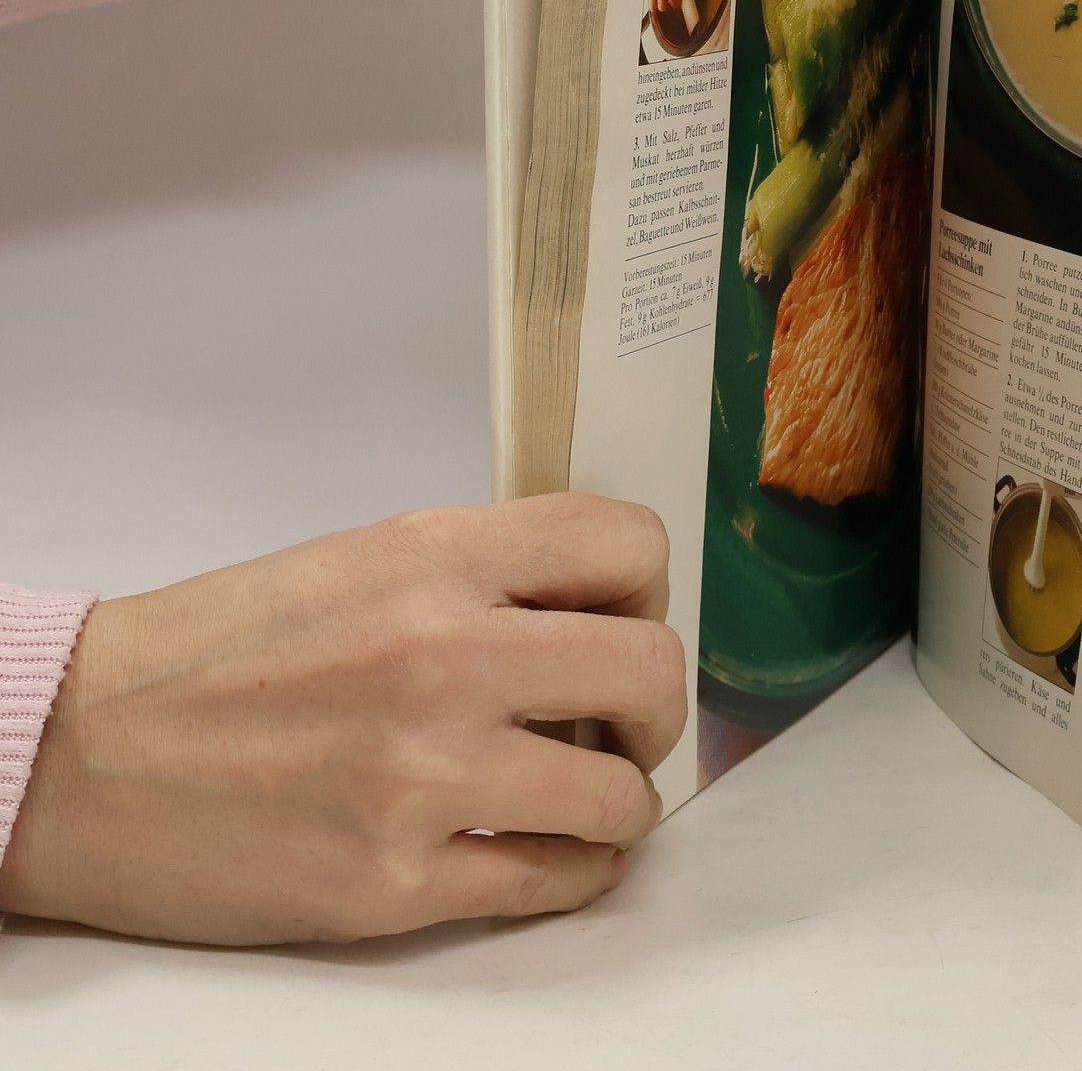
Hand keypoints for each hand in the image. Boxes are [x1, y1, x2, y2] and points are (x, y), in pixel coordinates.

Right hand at [0, 493, 686, 944]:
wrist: (79, 752)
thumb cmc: (218, 652)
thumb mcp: (364, 559)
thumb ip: (485, 572)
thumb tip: (599, 605)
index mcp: (436, 559)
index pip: (627, 543)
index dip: (650, 586)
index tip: (629, 618)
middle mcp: (443, 656)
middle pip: (651, 669)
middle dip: (656, 705)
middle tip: (624, 722)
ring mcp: (422, 776)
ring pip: (621, 795)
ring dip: (623, 799)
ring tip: (588, 794)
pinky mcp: (393, 883)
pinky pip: (553, 882)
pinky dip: (577, 871)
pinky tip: (554, 853)